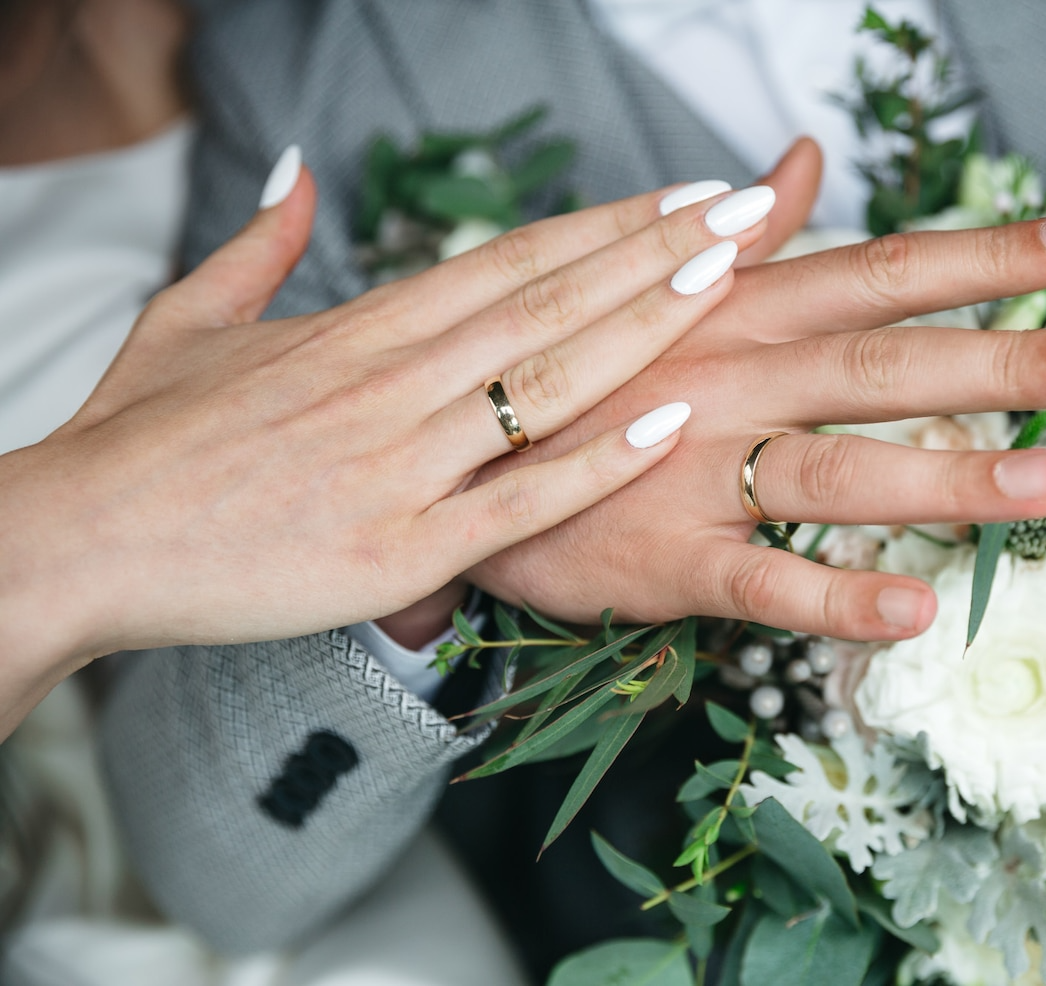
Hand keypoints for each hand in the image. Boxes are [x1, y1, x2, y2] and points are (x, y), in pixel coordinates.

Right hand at [0, 150, 774, 734]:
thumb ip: (260, 241)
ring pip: (546, 383)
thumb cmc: (138, 436)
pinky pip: (515, 501)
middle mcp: (393, 382)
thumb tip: (300, 170)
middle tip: (747, 210)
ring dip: (643, 327)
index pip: (511, 259)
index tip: (682, 194)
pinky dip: (593, 464)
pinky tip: (664, 426)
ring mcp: (399, 464)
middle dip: (657, 252)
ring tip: (723, 278)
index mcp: (359, 328)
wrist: (77, 538)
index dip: (608, 224)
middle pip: (549, 301)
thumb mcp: (191, 317)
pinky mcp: (395, 548)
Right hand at [468, 140, 1045, 639]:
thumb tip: (800, 158)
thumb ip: (742, 232)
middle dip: (998, 358)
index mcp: (737, 311)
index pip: (877, 271)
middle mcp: (730, 378)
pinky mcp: (664, 556)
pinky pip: (760, 583)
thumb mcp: (650, 285)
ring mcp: (696, 467)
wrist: (459, 462)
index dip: (982, 254)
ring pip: (836, 471)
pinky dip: (834, 597)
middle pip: (880, 364)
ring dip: (944, 476)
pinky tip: (910, 609)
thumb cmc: (577, 371)